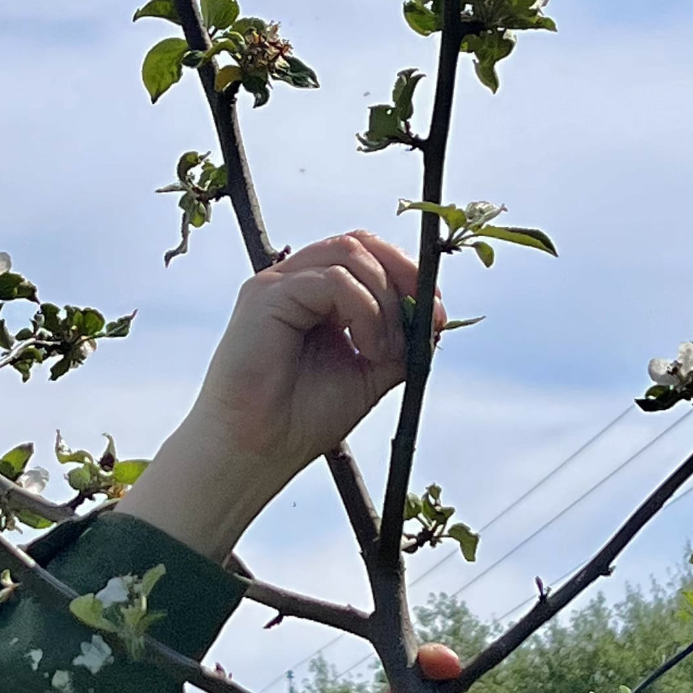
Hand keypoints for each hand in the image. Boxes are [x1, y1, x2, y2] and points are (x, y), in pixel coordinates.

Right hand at [118, 232, 436, 560]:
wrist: (256, 451)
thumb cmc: (300, 419)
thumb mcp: (368, 374)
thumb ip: (399, 343)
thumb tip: (436, 318)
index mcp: (314, 297)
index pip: (364, 254)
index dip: (406, 272)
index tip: (435, 315)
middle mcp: (293, 282)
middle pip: (358, 242)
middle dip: (404, 272)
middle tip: (427, 316)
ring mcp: (277, 284)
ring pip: (350, 254)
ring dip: (385, 300)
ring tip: (382, 349)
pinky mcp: (265, 295)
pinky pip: (333, 280)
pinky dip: (365, 310)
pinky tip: (365, 349)